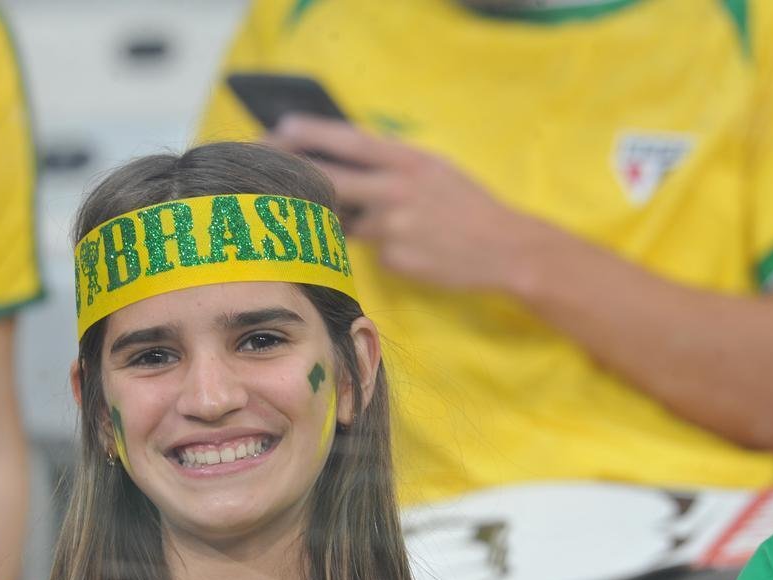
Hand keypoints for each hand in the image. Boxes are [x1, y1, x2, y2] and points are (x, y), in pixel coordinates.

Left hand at [270, 115, 540, 290]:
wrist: (506, 247)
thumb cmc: (466, 204)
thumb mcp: (433, 169)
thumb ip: (390, 164)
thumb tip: (341, 158)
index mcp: (408, 160)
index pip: (349, 141)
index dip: (310, 134)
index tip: (280, 128)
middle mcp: (398, 190)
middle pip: (331, 180)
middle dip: (296, 176)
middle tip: (266, 175)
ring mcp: (395, 226)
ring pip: (347, 222)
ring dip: (348, 222)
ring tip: (386, 223)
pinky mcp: (394, 259)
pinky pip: (371, 252)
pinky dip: (382, 249)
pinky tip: (415, 250)